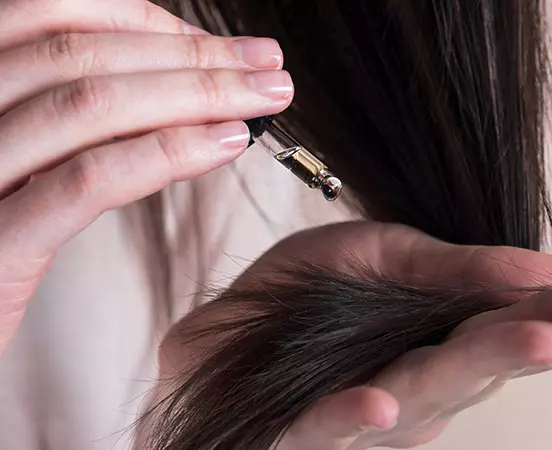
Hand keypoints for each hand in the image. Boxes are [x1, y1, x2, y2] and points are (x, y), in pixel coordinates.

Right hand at [0, 0, 292, 354]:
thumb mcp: (28, 163)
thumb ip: (80, 123)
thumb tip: (178, 94)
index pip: (58, 19)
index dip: (149, 23)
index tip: (220, 46)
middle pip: (85, 55)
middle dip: (192, 57)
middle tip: (267, 66)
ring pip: (90, 105)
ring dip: (195, 95)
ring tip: (263, 99)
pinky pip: (88, 179)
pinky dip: (166, 152)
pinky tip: (224, 144)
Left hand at [163, 222, 551, 449]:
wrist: (220, 338)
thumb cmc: (306, 299)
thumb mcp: (377, 253)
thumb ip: (450, 265)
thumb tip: (543, 263)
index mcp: (445, 330)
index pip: (524, 318)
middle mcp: (423, 377)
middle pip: (495, 356)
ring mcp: (372, 408)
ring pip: (431, 391)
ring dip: (484, 364)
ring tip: (537, 336)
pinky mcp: (309, 429)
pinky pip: (330, 427)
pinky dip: (357, 415)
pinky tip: (382, 401)